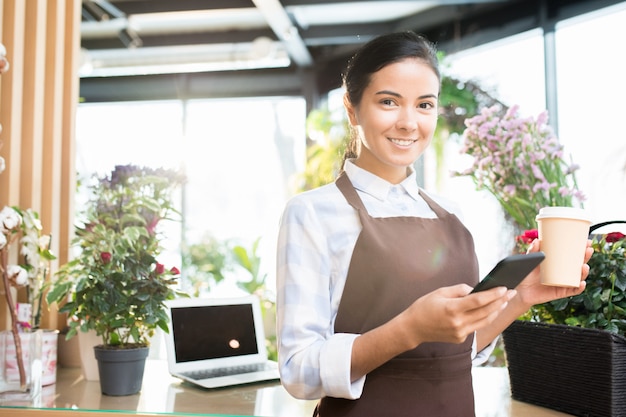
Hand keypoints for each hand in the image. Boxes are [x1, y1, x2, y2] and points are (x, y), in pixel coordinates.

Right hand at [400, 283, 515, 346]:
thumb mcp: (439, 292)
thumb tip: (476, 289)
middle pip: (486, 312)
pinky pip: (476, 327)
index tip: (503, 288)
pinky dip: (484, 318)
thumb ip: (459, 290)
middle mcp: (458, 323)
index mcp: (452, 309)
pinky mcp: (460, 339)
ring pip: (485, 321)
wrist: (413, 328)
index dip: (493, 294)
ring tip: (504, 301)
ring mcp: (460, 333)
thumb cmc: (424, 307)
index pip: (478, 301)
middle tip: (511, 293)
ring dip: (497, 311)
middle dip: (500, 301)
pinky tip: (490, 310)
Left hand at [514, 238, 592, 307]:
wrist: (520, 290)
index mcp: (559, 264)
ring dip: (584, 272)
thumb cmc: (527, 274)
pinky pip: (572, 291)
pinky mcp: (560, 292)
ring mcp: (563, 283)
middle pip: (579, 265)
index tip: (587, 242)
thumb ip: (533, 251)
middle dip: (586, 258)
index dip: (582, 249)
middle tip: (588, 250)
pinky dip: (579, 288)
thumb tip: (538, 240)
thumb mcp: (530, 261)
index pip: (573, 255)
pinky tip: (581, 283)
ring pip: (578, 278)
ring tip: (584, 266)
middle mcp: (564, 273)